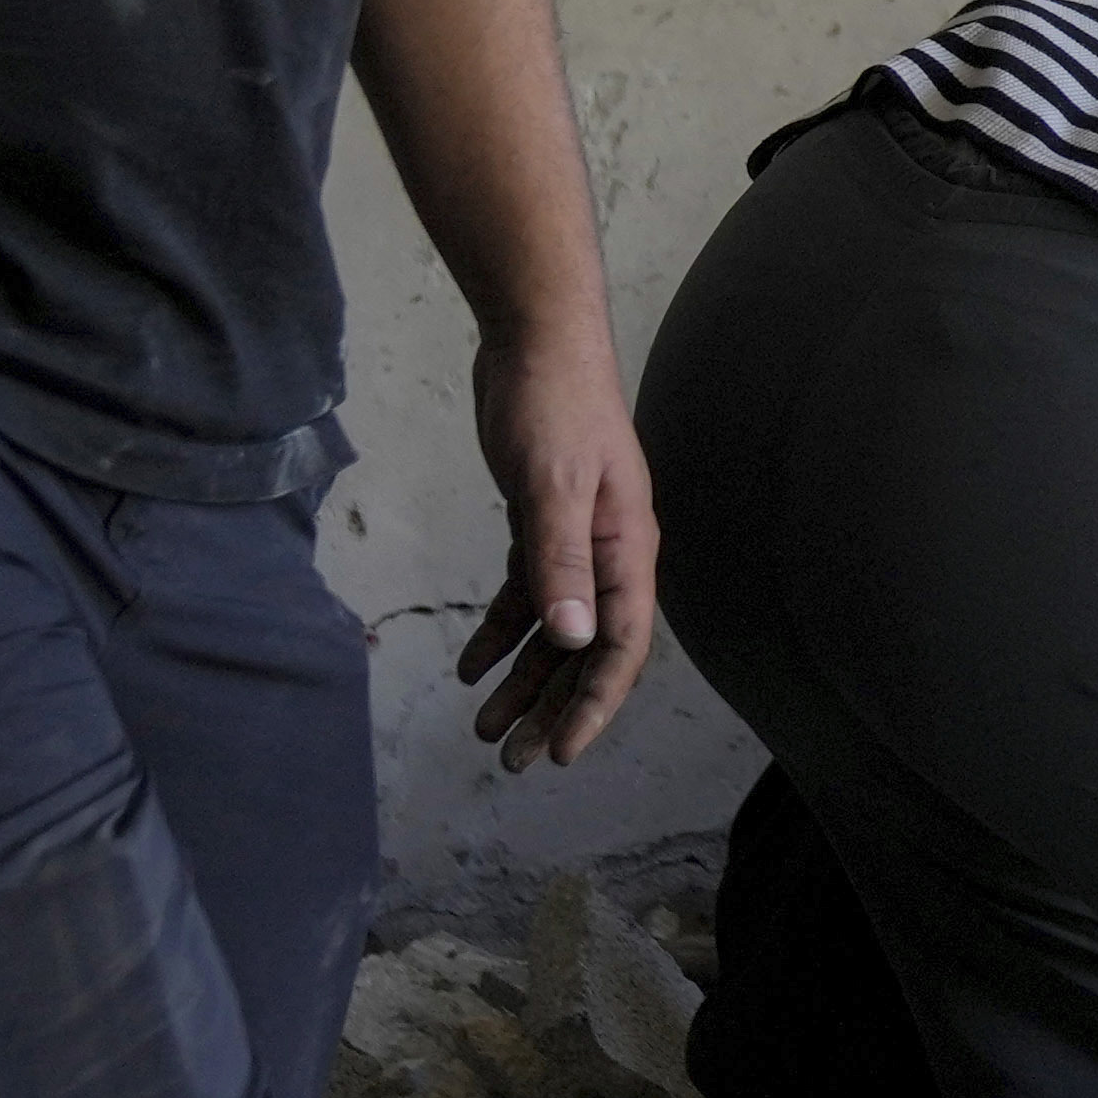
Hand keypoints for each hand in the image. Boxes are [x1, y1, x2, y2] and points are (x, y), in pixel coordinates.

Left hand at [459, 321, 656, 769]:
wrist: (536, 337)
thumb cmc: (556, 403)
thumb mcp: (554, 484)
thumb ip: (561, 561)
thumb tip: (572, 639)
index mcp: (626, 549)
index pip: (621, 647)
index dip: (594, 705)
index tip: (560, 751)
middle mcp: (608, 554)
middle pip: (586, 652)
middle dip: (551, 708)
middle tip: (512, 760)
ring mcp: (576, 540)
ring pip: (554, 631)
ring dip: (522, 680)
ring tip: (484, 727)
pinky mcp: (542, 524)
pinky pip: (526, 596)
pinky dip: (501, 632)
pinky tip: (471, 664)